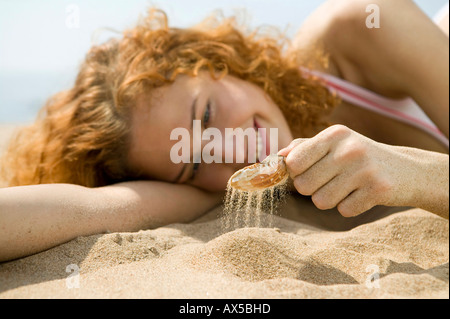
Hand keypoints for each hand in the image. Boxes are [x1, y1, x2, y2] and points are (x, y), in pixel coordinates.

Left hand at [278, 125, 418, 216]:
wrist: (407, 169)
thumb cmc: (358, 157)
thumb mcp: (334, 144)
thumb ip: (303, 148)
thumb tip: (276, 158)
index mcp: (334, 134)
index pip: (294, 162)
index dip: (296, 173)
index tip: (308, 172)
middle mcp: (348, 149)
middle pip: (303, 186)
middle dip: (312, 189)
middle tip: (330, 181)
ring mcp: (365, 169)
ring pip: (321, 202)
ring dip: (330, 200)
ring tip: (346, 187)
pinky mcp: (378, 190)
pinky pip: (344, 210)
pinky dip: (349, 207)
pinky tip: (361, 194)